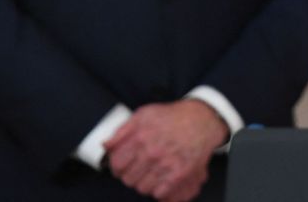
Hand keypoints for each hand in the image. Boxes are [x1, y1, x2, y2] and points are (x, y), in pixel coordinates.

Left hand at [104, 99, 228, 201]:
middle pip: (128, 179)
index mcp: (140, 137)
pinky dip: (159, 189)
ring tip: (151, 173)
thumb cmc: (172, 117)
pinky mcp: (179, 174)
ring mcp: (165, 164)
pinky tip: (162, 178)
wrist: (201, 120)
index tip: (123, 166)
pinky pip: (159, 193)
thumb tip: (105, 145)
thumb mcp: (144, 114)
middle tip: (140, 169)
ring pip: (142, 188)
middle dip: (131, 175)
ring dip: (145, 183)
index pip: (117, 164)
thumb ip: (122, 130)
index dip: (118, 167)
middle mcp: (151, 152)